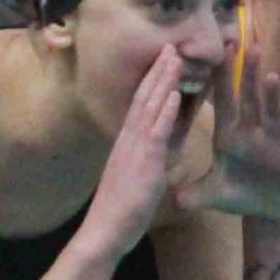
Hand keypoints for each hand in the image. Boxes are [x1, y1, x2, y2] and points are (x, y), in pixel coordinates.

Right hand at [82, 44, 182, 257]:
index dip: (152, 83)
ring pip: (150, 108)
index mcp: (127, 144)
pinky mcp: (143, 163)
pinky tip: (174, 93)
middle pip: (143, 98)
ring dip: (163, 82)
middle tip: (170, 47)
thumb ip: (150, 167)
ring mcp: (134, 149)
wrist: (104, 232)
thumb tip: (163, 160)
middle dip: (158, 72)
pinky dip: (165, 112)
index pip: (140, 106)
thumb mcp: (139, 183)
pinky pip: (156, 132)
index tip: (162, 63)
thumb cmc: (120, 214)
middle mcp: (128, 140)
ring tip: (175, 57)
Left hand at [176, 46, 279, 219]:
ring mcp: (273, 143)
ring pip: (272, 114)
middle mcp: (251, 133)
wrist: (267, 212)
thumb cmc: (238, 195)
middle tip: (249, 47)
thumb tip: (168, 197)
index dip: (221, 79)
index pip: (223, 102)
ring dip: (272, 97)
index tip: (220, 51)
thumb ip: (192, 193)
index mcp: (229, 136)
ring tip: (271, 76)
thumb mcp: (211, 195)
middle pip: (249, 100)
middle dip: (248, 76)